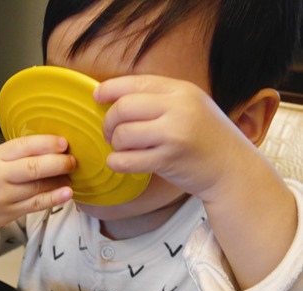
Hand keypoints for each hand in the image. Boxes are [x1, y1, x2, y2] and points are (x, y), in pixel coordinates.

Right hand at [0, 135, 75, 258]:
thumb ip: (17, 153)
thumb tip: (52, 146)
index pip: (24, 146)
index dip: (47, 143)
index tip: (64, 142)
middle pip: (33, 168)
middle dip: (58, 163)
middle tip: (73, 160)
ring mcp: (3, 197)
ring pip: (38, 187)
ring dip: (59, 180)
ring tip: (70, 174)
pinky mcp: (10, 213)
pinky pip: (36, 205)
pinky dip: (54, 198)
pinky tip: (67, 192)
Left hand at [94, 74, 254, 202]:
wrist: (233, 168)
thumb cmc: (205, 139)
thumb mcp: (189, 107)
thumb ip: (158, 100)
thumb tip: (113, 98)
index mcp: (181, 90)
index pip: (135, 82)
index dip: (110, 89)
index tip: (97, 97)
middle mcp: (179, 107)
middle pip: (123, 107)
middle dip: (109, 122)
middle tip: (111, 134)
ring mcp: (174, 134)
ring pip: (122, 134)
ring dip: (115, 144)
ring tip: (123, 149)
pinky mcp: (169, 159)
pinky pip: (126, 160)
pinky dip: (117, 162)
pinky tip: (123, 163)